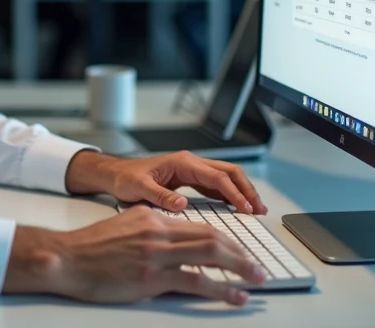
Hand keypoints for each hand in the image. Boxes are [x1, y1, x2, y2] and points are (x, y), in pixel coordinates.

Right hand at [3, 209, 265, 304]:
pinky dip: (221, 289)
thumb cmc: (89, 247)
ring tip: (256, 279)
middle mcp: (158, 231)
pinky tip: (235, 295)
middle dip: (241, 252)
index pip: (200, 225)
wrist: (65, 258)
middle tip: (257, 266)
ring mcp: (156, 254)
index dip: (226, 239)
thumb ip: (150, 227)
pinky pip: (196, 282)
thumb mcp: (124, 225)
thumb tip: (173, 235)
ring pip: (210, 255)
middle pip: (212, 237)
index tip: (240, 251)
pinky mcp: (151, 278)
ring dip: (240, 268)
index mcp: (153, 217)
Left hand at [65, 150, 266, 215]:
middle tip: (259, 209)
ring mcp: (192, 170)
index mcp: (183, 163)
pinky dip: (230, 195)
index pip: (218, 177)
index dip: (235, 193)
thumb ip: (160, 196)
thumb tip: (182, 204)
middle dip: (247, 189)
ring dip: (242, 191)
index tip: (246, 209)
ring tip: (255, 210)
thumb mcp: (139, 189)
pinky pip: (216, 185)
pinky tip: (237, 208)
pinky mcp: (190, 179)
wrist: (115, 175)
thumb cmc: (125, 179)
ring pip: (226, 177)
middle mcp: (191, 164)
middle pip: (229, 172)